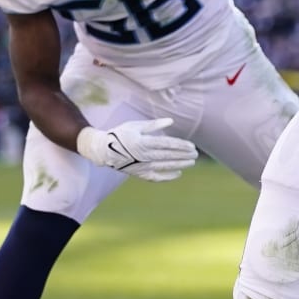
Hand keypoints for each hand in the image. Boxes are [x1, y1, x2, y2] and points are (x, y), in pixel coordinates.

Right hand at [76, 117, 197, 182]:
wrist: (103, 150)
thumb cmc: (120, 134)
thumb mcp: (135, 125)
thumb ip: (153, 125)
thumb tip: (170, 121)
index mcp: (143, 142)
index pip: (167, 144)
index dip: (180, 146)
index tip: (192, 146)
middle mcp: (144, 155)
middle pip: (168, 156)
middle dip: (183, 155)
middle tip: (195, 154)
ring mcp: (142, 166)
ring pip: (165, 166)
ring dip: (180, 165)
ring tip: (191, 162)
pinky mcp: (139, 174)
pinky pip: (156, 177)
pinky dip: (167, 177)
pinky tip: (178, 174)